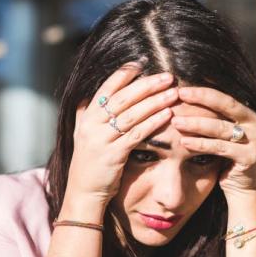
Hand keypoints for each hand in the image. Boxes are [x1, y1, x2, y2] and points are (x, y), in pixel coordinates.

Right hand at [63, 63, 176, 215]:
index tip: (142, 63)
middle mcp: (91, 125)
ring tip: (173, 93)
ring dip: (155, 102)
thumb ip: (85, 114)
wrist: (83, 193)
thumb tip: (89, 95)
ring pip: (132, 115)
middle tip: (167, 76)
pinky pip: (137, 134)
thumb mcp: (81, 135)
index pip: (106, 88)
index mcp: (86, 117)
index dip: (124, 74)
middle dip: (147, 85)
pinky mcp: (113, 155)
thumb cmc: (88, 164)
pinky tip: (168, 115)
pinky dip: (153, 123)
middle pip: (123, 98)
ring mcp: (101, 140)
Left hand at [170, 87, 255, 202]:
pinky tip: (184, 142)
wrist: (243, 192)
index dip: (204, 92)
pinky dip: (201, 144)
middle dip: (201, 99)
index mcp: (249, 115)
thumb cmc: (227, 162)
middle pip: (226, 106)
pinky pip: (220, 148)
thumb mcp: (221, 137)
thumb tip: (185, 97)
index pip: (225, 98)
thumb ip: (213, 119)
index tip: (182, 88)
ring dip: (196, 123)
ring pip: (221, 128)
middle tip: (179, 95)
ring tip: (175, 121)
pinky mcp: (249, 158)